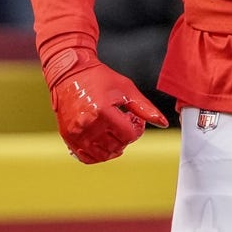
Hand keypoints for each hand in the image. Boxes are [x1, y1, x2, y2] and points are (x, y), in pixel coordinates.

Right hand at [43, 47, 167, 163]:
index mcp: (102, 111)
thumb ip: (145, 108)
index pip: (128, 135)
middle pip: (116, 146)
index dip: (137, 130)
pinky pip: (86, 157)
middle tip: (126, 124)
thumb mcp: (127, 89)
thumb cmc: (100, 78)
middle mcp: (87, 124)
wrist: (71, 74)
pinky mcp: (67, 136)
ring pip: (102, 155)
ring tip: (115, 133)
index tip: (135, 120)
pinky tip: (104, 143)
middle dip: (126, 137)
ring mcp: (75, 132)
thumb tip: (163, 123)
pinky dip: (98, 155)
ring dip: (114, 148)